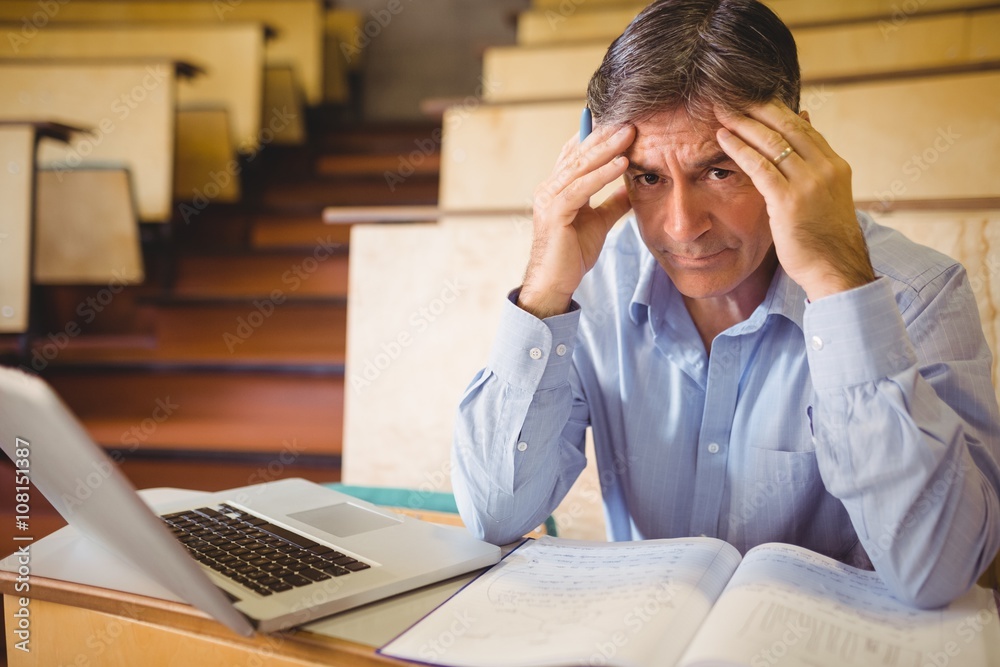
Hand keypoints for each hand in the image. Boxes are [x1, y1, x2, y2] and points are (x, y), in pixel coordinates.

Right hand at [518, 124, 635, 318]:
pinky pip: (581, 188)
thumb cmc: (572, 254)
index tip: (622, 120)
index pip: (576, 153)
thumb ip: (613, 202)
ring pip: (580, 166)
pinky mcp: (555, 213)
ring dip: (607, 148)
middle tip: (630, 118)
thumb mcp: (599, 221)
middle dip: (605, 134)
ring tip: (630, 133)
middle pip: (579, 153)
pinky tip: (622, 163)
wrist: (555, 283)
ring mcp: (549, 199)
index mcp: (558, 187)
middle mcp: (550, 188)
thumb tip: (633, 184)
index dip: (596, 135)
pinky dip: (602, 174)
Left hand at [715, 101, 873, 300]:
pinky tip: (722, 139)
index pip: (802, 127)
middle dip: (756, 108)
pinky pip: (759, 167)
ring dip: (743, 124)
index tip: (752, 97)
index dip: (775, 109)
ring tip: (721, 111)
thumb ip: (814, 162)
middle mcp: (825, 169)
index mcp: (835, 165)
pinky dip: (739, 149)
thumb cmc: (825, 238)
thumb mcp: (826, 195)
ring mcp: (809, 184)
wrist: (836, 270)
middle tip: (731, 95)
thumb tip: (805, 119)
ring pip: (772, 143)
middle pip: (787, 126)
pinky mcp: (789, 201)